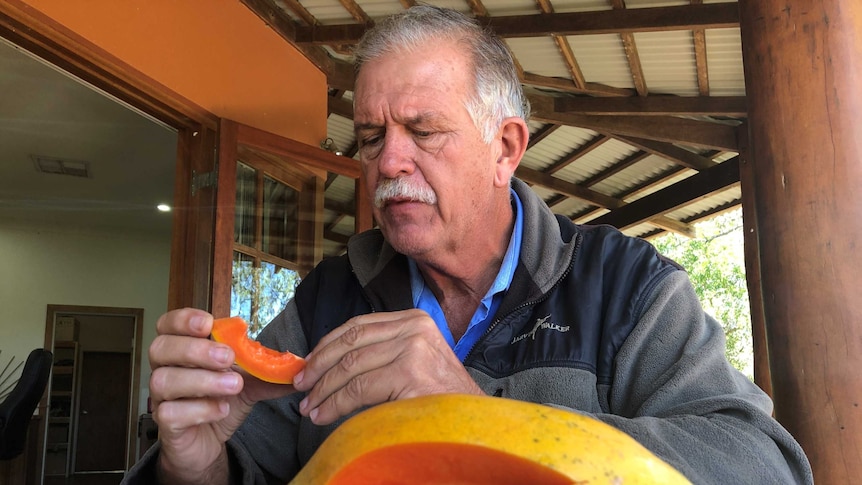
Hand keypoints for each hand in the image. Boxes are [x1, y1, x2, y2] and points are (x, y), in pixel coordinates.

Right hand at [148, 308, 291, 483]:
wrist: (208, 443)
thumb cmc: (220, 402)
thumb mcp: (248, 382)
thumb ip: (269, 370)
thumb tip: (300, 363)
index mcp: (180, 350)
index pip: (167, 325)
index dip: (182, 319)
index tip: (208, 323)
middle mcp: (164, 369)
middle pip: (161, 349)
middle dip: (196, 350)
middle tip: (228, 357)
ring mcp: (161, 398)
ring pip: (163, 381)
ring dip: (202, 380)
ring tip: (234, 385)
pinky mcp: (166, 425)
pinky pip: (170, 413)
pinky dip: (199, 409)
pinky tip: (222, 409)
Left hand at [292, 309, 483, 424]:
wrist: (475, 422)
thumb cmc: (442, 397)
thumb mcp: (415, 360)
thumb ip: (383, 352)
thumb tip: (332, 362)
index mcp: (414, 319)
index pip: (357, 326)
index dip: (326, 346)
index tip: (308, 364)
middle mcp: (414, 328)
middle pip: (350, 343)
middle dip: (318, 367)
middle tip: (301, 387)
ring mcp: (412, 349)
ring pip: (350, 368)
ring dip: (323, 390)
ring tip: (309, 407)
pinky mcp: (409, 374)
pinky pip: (358, 389)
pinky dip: (335, 404)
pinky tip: (324, 414)